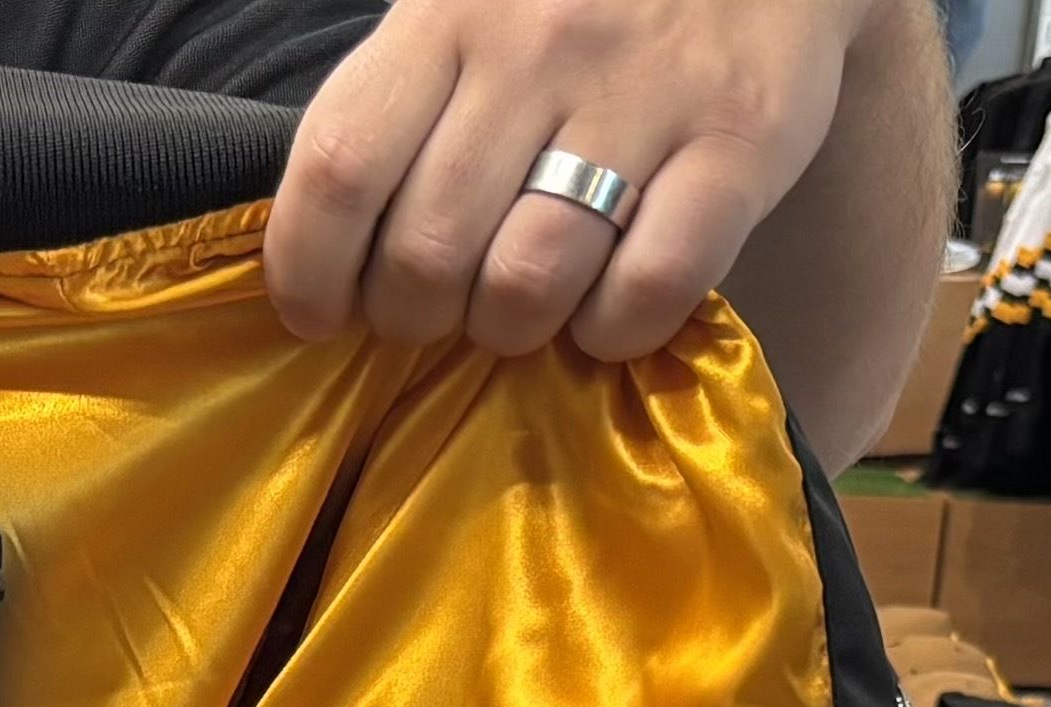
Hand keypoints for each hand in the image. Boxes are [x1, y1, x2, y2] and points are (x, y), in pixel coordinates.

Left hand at [268, 0, 881, 362]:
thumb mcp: (466, 2)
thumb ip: (402, 98)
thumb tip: (323, 239)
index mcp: (449, 13)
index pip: (341, 165)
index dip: (307, 269)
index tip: (316, 314)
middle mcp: (538, 48)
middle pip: (428, 247)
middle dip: (412, 316)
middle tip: (434, 312)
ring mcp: (644, 94)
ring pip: (529, 279)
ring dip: (508, 329)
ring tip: (517, 312)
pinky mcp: (742, 140)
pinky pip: (651, 285)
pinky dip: (614, 329)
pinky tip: (608, 312)